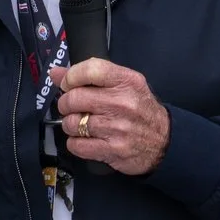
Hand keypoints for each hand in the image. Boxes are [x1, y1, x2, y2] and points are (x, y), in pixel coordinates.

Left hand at [51, 58, 170, 176]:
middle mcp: (123, 103)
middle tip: (73, 107)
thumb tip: (55, 73)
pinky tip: (85, 139)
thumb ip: (91, 76)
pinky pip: (76, 145)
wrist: (165, 141)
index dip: (71, 76)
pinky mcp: (112, 150)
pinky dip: (75, 143)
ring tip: (80, 124)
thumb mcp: (124, 85)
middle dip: (66, 104)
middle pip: (75, 98)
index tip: (68, 84)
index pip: (90, 70)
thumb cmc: (140, 109)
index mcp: (127, 81)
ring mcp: (117, 128)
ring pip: (72, 123)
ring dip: (71, 125)